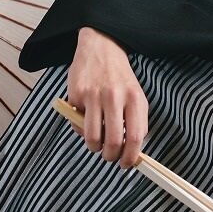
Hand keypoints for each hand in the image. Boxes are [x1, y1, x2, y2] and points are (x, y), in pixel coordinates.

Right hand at [67, 26, 148, 168]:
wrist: (101, 47)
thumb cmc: (120, 77)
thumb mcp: (135, 95)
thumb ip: (136, 121)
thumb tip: (132, 152)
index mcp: (135, 98)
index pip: (136, 136)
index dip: (131, 157)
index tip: (126, 164)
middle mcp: (115, 96)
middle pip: (114, 141)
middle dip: (111, 156)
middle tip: (109, 156)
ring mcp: (94, 95)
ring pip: (93, 137)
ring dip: (94, 147)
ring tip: (96, 143)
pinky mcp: (76, 94)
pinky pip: (77, 124)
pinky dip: (80, 130)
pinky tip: (85, 121)